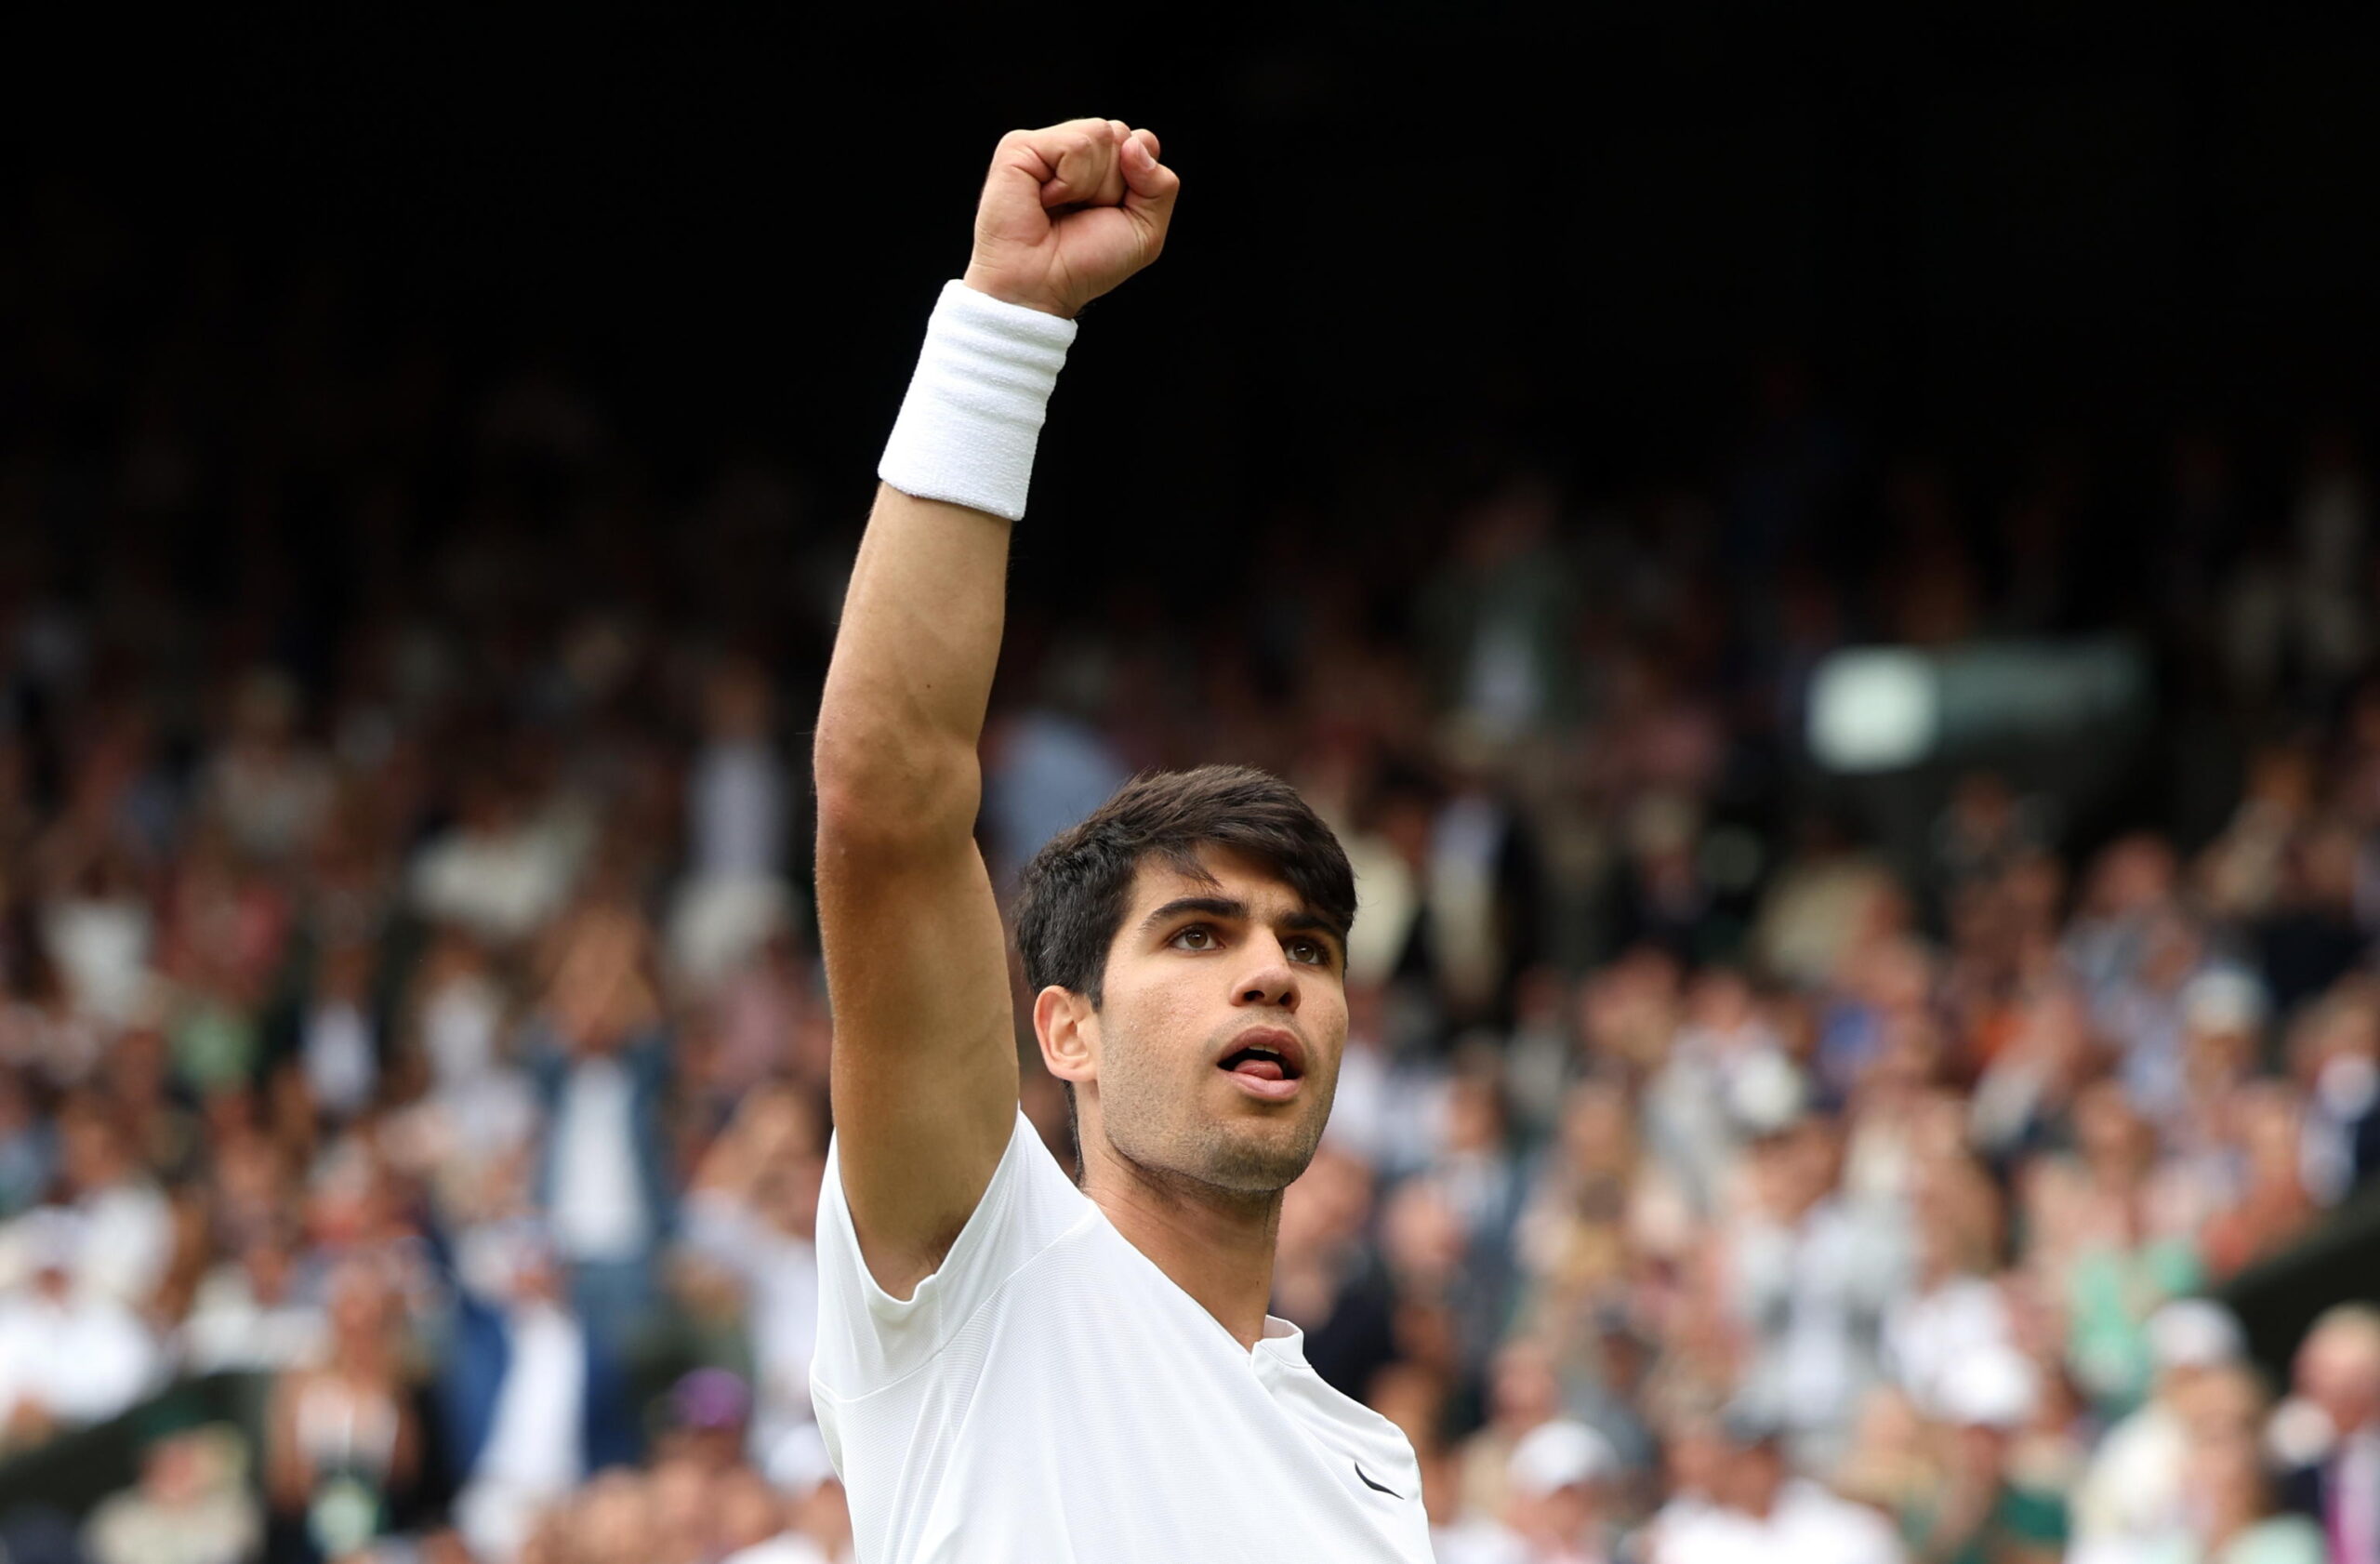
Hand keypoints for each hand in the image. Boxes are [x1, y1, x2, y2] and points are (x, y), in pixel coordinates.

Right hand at [962, 118, 1179, 318]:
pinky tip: (1045, 200)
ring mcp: (1046, 146)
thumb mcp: (1145, 231)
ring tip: (1062, 207)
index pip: (1142, 141)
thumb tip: (1135, 144)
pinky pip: (1075, 145)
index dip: (1139, 179)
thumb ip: (1161, 185)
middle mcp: (1074, 149)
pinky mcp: (1020, 146)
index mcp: (1102, 164)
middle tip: (1082, 214)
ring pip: (1101, 134)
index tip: (1112, 211)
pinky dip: (1069, 181)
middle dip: (1115, 185)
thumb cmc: (1086, 263)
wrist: (1042, 287)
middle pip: (1123, 135)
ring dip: (1092, 185)